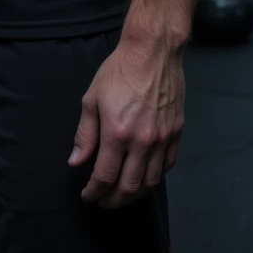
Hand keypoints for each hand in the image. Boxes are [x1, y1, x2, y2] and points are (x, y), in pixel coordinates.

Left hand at [68, 36, 184, 209]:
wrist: (152, 51)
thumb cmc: (119, 71)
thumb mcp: (92, 99)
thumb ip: (85, 134)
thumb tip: (76, 160)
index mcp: (117, 133)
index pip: (105, 177)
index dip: (94, 192)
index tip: (87, 196)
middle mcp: (142, 140)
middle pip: (129, 187)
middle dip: (113, 200)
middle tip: (103, 201)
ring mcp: (162, 137)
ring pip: (150, 181)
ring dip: (135, 194)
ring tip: (122, 193)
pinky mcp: (176, 131)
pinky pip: (168, 165)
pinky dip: (155, 177)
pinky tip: (144, 175)